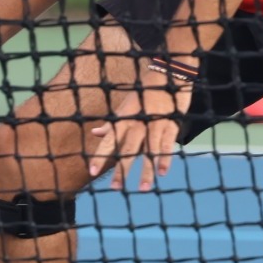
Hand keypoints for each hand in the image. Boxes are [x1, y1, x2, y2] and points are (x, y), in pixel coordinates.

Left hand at [88, 77, 188, 191]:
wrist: (168, 73)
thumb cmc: (145, 92)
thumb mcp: (126, 105)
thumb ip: (112, 123)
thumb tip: (94, 132)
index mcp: (124, 118)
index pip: (109, 140)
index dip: (100, 155)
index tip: (91, 171)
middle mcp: (138, 123)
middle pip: (128, 149)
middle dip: (122, 169)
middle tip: (115, 188)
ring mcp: (155, 124)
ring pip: (149, 151)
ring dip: (146, 171)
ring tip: (142, 189)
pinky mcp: (171, 124)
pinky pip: (167, 144)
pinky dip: (165, 159)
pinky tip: (162, 173)